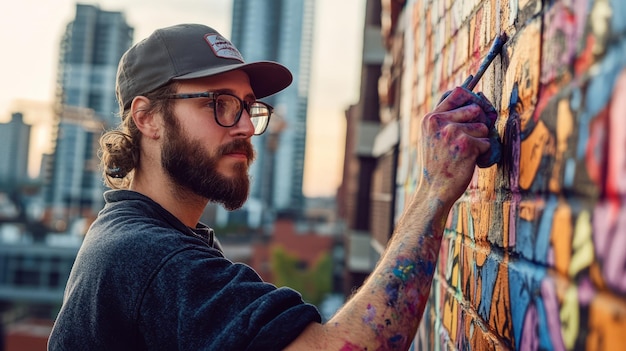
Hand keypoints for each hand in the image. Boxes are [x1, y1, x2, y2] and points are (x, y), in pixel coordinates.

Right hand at [420, 87, 494, 202]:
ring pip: (482, 127)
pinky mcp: (467, 145)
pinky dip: (482, 153)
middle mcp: (440, 122)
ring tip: (465, 153)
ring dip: (479, 140)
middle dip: (477, 123)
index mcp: (430, 118)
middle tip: (468, 138)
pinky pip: (486, 142)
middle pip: (474, 108)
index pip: (456, 94)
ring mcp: (453, 132)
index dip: (470, 96)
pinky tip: (469, 161)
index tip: (476, 102)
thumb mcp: (431, 137)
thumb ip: (443, 119)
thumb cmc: (436, 164)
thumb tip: (466, 98)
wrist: (434, 189)